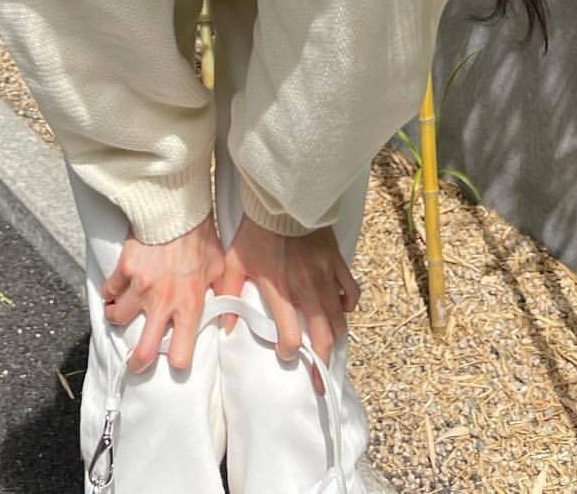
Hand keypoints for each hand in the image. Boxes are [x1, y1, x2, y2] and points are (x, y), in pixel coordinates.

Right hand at [101, 214, 225, 373]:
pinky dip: (110, 293)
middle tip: (136, 363)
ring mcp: (140, 286)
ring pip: (119, 319)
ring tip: (121, 315)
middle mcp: (163, 302)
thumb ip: (224, 297)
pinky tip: (114, 291)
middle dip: (137, 363)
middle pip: (143, 351)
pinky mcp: (124, 269)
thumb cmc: (202, 237)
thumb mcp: (220, 268)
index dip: (177, 360)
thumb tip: (229, 324)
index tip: (175, 357)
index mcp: (189, 305)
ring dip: (118, 318)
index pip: (180, 353)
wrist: (177, 207)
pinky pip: (109, 291)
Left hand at [218, 214, 359, 394]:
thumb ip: (229, 296)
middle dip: (322, 360)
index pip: (290, 335)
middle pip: (323, 335)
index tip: (285, 354)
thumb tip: (226, 327)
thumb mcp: (234, 262)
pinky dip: (348, 304)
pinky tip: (341, 309)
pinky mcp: (337, 262)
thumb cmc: (255, 230)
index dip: (289, 351)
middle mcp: (306, 289)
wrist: (280, 198)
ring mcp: (325, 276)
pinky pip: (351, 291)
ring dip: (336, 337)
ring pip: (339, 318)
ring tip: (331, 348)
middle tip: (320, 377)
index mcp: (280, 291)